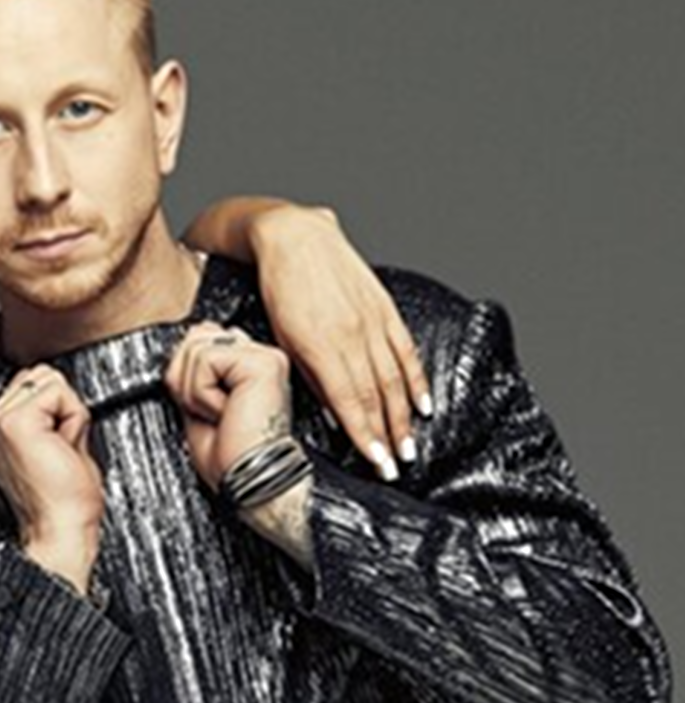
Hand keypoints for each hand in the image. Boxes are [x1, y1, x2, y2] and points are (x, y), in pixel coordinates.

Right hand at [0, 364, 105, 591]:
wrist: (58, 530)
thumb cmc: (60, 501)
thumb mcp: (51, 444)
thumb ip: (46, 414)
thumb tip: (57, 390)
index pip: (31, 384)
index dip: (55, 411)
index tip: (52, 450)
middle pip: (40, 376)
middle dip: (61, 408)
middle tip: (58, 451)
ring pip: (50, 381)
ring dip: (67, 414)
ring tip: (59, 451)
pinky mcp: (15, 423)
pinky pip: (60, 393)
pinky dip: (73, 419)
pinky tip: (62, 449)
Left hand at [166, 324, 297, 488]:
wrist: (250, 481)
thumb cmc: (233, 459)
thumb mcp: (198, 410)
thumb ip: (193, 376)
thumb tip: (180, 351)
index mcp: (248, 367)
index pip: (202, 339)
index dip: (187, 374)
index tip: (202, 408)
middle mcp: (260, 357)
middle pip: (195, 338)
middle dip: (185, 380)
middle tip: (208, 413)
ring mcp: (264, 356)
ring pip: (195, 349)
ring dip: (193, 392)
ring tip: (218, 414)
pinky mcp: (262, 363)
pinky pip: (205, 360)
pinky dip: (202, 395)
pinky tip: (225, 412)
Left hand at [248, 203, 428, 479]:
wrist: (294, 236)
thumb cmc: (279, 290)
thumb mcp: (282, 338)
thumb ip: (311, 376)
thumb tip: (333, 414)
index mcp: (323, 345)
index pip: (351, 402)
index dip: (367, 436)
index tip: (377, 463)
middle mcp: (353, 335)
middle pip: (377, 395)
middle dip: (389, 435)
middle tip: (397, 466)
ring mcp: (372, 320)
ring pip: (394, 377)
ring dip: (404, 416)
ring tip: (410, 446)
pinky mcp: (383, 307)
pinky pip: (405, 349)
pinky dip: (417, 378)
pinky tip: (424, 403)